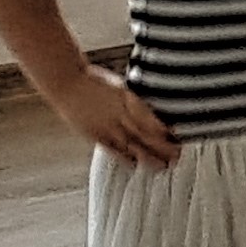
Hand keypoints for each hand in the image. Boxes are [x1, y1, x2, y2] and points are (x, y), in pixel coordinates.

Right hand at [47, 66, 179, 167]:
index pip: (151, 119)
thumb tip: (158, 100)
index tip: (180, 137)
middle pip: (145, 135)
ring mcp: (106, 126)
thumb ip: (136, 98)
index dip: (166, 130)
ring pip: (130, 145)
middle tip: (178, 156)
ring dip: (147, 157)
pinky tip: (134, 165)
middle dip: (162, 147)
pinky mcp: (93, 134)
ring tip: (163, 167)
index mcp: (128, 100)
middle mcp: (118, 115)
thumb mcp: (121, 85)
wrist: (65, 81)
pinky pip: (110, 149)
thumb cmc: (95, 80)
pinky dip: (123, 158)